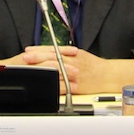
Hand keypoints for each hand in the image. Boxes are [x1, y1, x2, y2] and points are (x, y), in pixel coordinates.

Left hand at [0, 46, 133, 94]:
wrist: (108, 75)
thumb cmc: (93, 67)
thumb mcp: (79, 56)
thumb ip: (65, 55)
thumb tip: (50, 55)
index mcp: (72, 54)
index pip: (52, 50)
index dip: (39, 50)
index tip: (28, 50)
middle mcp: (72, 62)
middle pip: (52, 58)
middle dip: (38, 57)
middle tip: (25, 57)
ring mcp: (74, 73)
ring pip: (57, 69)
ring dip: (43, 68)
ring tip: (31, 69)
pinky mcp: (78, 85)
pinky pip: (65, 84)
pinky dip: (55, 83)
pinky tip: (46, 84)